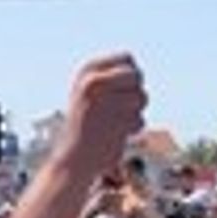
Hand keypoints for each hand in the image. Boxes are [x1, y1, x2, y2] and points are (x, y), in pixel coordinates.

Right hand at [57, 54, 147, 174]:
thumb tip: (137, 70)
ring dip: (135, 112)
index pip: (127, 58)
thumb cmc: (85, 126)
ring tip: (114, 122)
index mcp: (87, 71)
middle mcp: (93, 82)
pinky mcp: (117, 121)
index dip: (130, 75)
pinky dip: (132, 129)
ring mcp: (105, 101)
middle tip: (119, 108)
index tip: (120, 90)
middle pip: (138, 75)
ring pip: (142, 97)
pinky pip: (140, 119)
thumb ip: (111, 78)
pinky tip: (115, 135)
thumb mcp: (89, 93)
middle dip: (135, 92)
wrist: (74, 159)